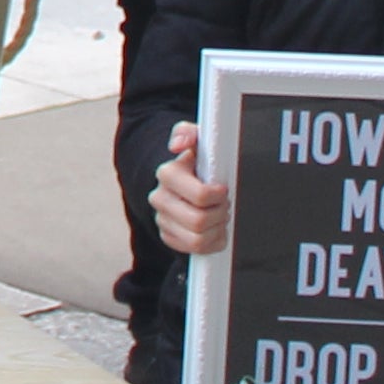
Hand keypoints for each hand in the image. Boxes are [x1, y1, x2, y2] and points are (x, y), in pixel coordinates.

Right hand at [152, 123, 230, 257]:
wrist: (184, 180)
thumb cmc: (197, 161)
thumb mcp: (198, 141)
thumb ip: (189, 133)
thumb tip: (177, 145)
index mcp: (167, 174)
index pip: (200, 196)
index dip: (218, 196)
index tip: (223, 189)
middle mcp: (160, 199)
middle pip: (199, 221)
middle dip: (219, 214)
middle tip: (224, 205)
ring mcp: (162, 220)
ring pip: (197, 239)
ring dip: (215, 229)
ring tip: (218, 217)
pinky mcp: (168, 237)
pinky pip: (195, 250)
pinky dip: (210, 241)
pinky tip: (212, 228)